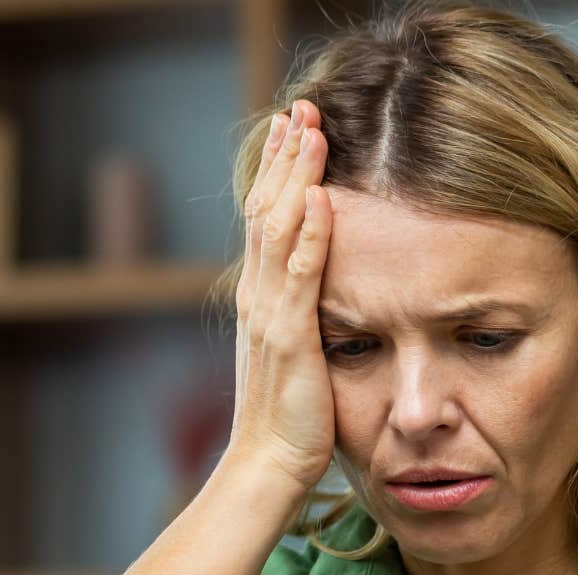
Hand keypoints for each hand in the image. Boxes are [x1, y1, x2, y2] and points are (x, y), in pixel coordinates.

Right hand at [228, 98, 335, 492]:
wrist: (267, 465)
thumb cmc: (288, 418)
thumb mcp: (295, 353)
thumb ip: (301, 314)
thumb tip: (317, 287)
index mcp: (260, 297)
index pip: (265, 218)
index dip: (279, 170)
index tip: (294, 127)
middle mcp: (258, 296)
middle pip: (265, 209)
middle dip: (285, 156)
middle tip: (300, 106)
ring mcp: (270, 314)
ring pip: (277, 229)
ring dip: (295, 176)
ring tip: (311, 130)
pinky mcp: (290, 338)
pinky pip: (300, 276)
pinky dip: (309, 234)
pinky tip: (319, 198)